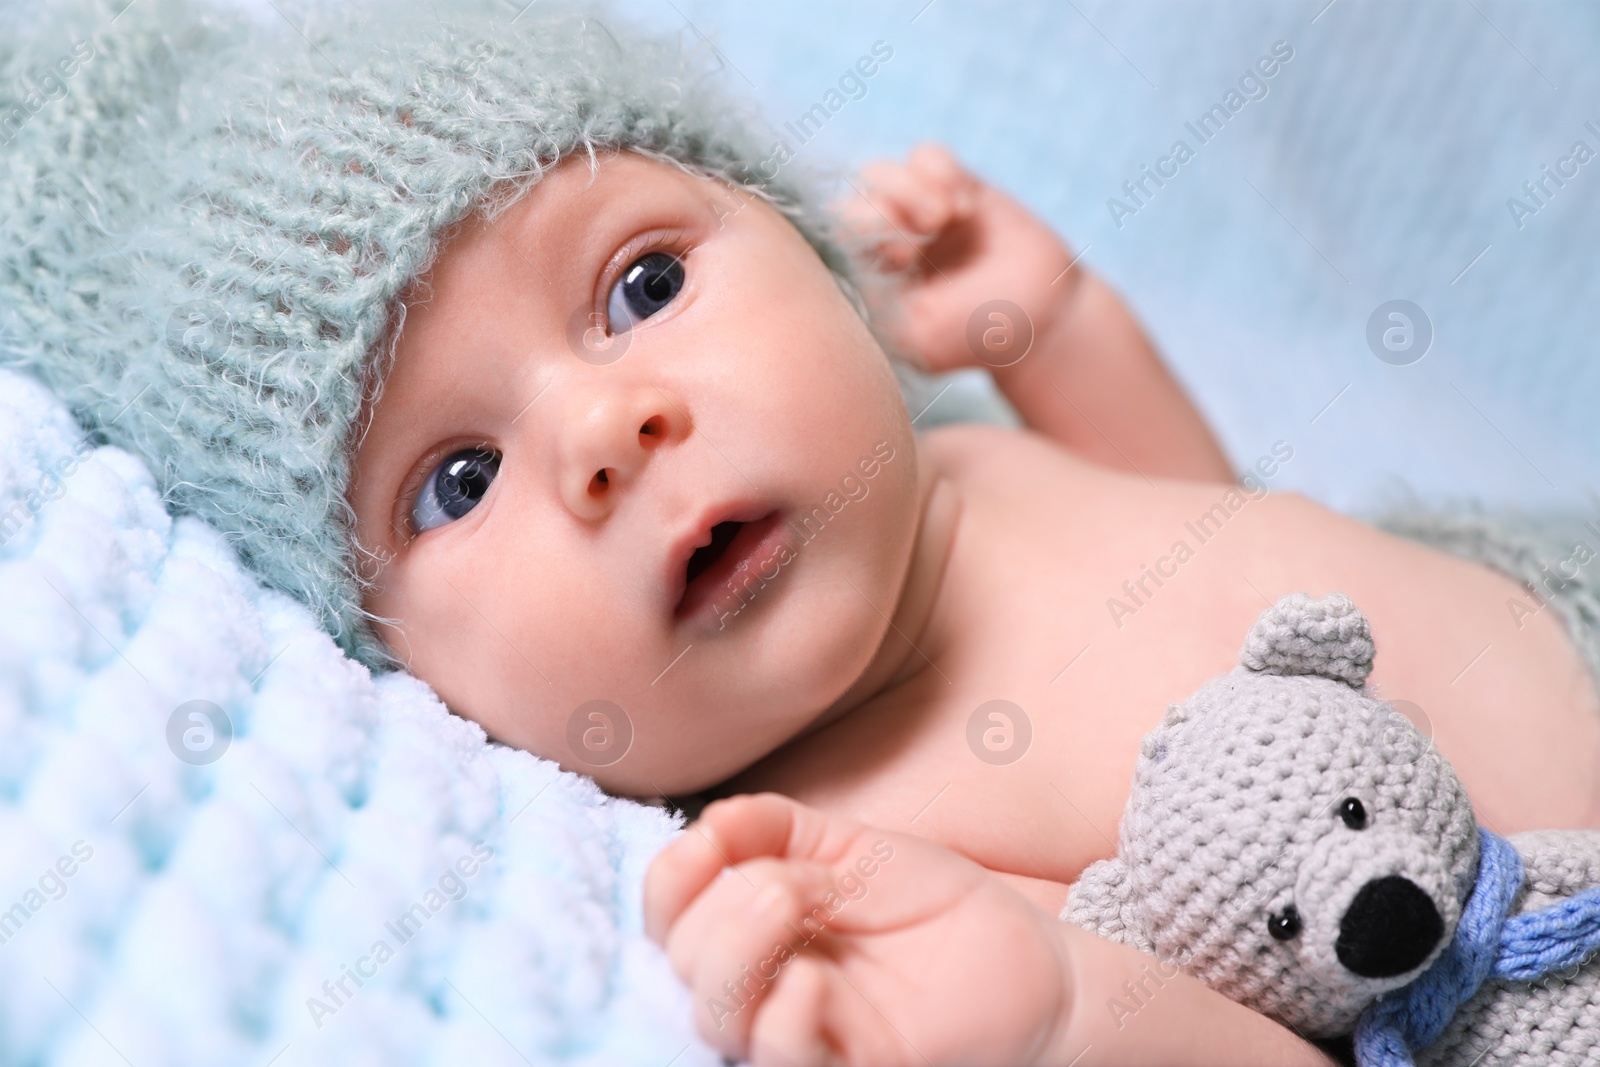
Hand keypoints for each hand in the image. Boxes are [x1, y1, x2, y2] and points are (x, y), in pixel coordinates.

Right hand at [643, 793, 1072, 1065]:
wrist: (1023, 957)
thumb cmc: (930, 907)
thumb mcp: (849, 845)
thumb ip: (772, 825)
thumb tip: (708, 823)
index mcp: (747, 932)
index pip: (665, 916)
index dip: (673, 875)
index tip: (720, 837)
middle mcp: (758, 990)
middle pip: (682, 963)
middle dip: (725, 900)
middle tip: (801, 875)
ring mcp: (799, 1036)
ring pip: (716, 1017)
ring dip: (739, 945)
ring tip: (797, 898)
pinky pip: (783, 1058)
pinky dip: (784, 1013)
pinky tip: (817, 978)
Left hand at [835, 143, 1081, 374]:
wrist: (1043, 316)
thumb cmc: (975, 335)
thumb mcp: (915, 334)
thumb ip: (870, 300)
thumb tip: (834, 258)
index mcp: (863, 281)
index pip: (827, 240)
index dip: (855, 234)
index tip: (897, 259)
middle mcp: (881, 244)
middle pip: (848, 199)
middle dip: (880, 210)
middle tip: (917, 238)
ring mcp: (915, 212)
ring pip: (880, 173)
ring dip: (910, 188)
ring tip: (943, 218)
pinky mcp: (952, 185)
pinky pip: (925, 155)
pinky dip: (939, 170)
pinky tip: (964, 206)